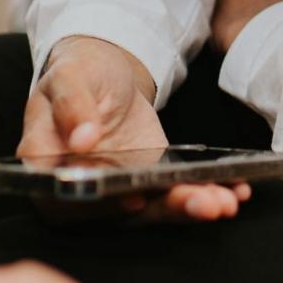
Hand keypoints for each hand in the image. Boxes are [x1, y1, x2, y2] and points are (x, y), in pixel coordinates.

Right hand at [20, 36, 246, 220]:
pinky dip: (205, 192)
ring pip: (152, 208)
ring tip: (226, 201)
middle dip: (166, 210)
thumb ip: (71, 106)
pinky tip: (236, 189)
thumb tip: (81, 139)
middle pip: (119, 211)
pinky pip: (173, 193)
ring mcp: (117, 188)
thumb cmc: (78, 72)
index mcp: (47, 167)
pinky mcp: (147, 182)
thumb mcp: (69, 77)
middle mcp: (82, 188)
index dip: (101, 207)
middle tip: (205, 205)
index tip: (135, 200)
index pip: (67, 200)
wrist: (105, 71)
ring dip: (190, 207)